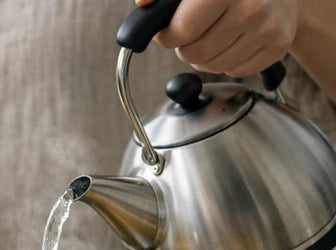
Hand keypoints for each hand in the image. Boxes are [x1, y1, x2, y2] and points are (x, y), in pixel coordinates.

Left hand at [136, 0, 298, 77]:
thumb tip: (142, 2)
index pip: (184, 30)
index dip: (168, 36)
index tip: (167, 33)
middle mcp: (250, 8)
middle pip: (196, 53)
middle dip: (185, 48)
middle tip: (191, 35)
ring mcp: (267, 28)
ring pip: (213, 67)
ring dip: (204, 58)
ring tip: (213, 37)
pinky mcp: (278, 46)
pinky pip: (235, 72)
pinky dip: (227, 63)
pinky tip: (233, 43)